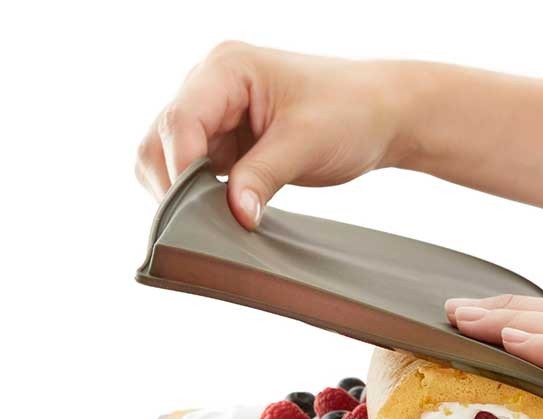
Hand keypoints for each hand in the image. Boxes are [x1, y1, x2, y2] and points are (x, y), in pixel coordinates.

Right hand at [135, 42, 404, 227]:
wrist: (380, 116)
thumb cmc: (350, 112)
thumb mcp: (306, 144)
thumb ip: (262, 177)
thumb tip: (234, 215)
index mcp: (227, 69)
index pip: (180, 120)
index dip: (181, 169)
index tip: (195, 212)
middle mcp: (212, 87)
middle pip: (162, 140)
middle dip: (174, 185)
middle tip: (200, 225)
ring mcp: (216, 116)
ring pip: (170, 159)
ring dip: (184, 194)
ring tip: (213, 221)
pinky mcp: (227, 143)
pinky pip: (194, 173)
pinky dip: (199, 197)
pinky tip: (219, 215)